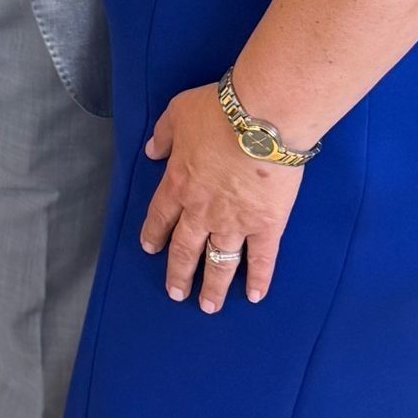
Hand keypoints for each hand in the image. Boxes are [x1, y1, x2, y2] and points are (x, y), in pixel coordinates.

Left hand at [141, 83, 301, 311]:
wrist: (260, 120)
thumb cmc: (218, 111)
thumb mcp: (177, 113)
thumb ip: (163, 135)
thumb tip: (151, 150)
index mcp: (178, 184)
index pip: (160, 216)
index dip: (154, 235)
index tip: (150, 249)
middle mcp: (201, 211)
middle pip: (186, 249)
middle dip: (179, 274)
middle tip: (176, 294)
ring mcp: (234, 222)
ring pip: (219, 262)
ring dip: (212, 287)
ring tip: (208, 306)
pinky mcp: (266, 226)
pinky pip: (261, 259)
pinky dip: (258, 279)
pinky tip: (254, 296)